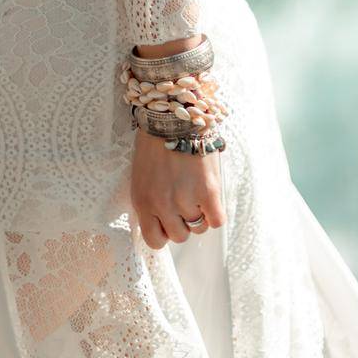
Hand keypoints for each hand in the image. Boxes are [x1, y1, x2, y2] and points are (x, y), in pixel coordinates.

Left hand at [130, 125, 225, 247]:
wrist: (172, 116)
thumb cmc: (155, 143)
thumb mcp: (141, 176)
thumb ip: (149, 201)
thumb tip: (160, 223)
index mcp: (142, 201)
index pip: (155, 240)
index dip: (164, 232)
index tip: (168, 222)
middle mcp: (162, 205)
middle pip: (179, 236)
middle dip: (182, 222)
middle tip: (183, 202)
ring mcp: (185, 200)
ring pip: (198, 228)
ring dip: (199, 213)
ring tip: (195, 191)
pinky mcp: (207, 192)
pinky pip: (216, 220)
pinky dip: (214, 212)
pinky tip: (209, 197)